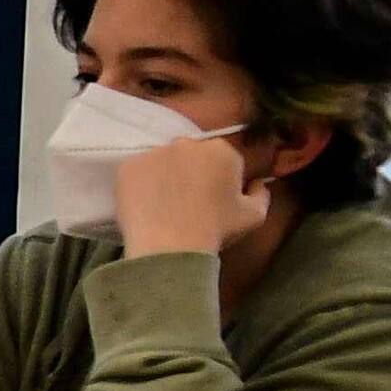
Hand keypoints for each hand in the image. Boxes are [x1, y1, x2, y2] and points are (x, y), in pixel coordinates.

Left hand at [112, 129, 254, 263]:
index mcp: (222, 150)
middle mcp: (188, 144)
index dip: (220, 178)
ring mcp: (155, 152)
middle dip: (192, 172)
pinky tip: (146, 204)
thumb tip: (257, 182)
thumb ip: (261, 193)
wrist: (170, 246)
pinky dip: (140, 183)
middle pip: (191, 155)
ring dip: (165, 175)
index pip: (223, 158)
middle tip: (187, 200)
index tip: (214, 197)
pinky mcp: (128, 166)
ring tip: (164, 203)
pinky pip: (137, 171)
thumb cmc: (216, 230)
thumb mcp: (254, 215)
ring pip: (162, 161)